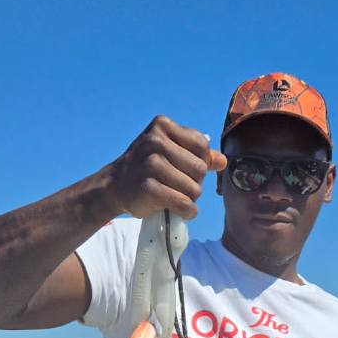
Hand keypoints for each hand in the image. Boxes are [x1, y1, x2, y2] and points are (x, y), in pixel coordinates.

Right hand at [106, 116, 226, 220]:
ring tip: (175, 196)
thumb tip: (222, 161)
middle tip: (179, 186)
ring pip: (194, 189)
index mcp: (162, 126)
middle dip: (195, 182)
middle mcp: (155, 141)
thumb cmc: (146, 167)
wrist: (115, 186)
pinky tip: (179, 210)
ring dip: (190, 199)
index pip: (201, 147)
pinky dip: (186, 211)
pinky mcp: (148, 188)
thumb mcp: (168, 151)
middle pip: (200, 169)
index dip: (200, 162)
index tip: (186, 169)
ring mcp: (150, 165)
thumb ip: (196, 153)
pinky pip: (183, 203)